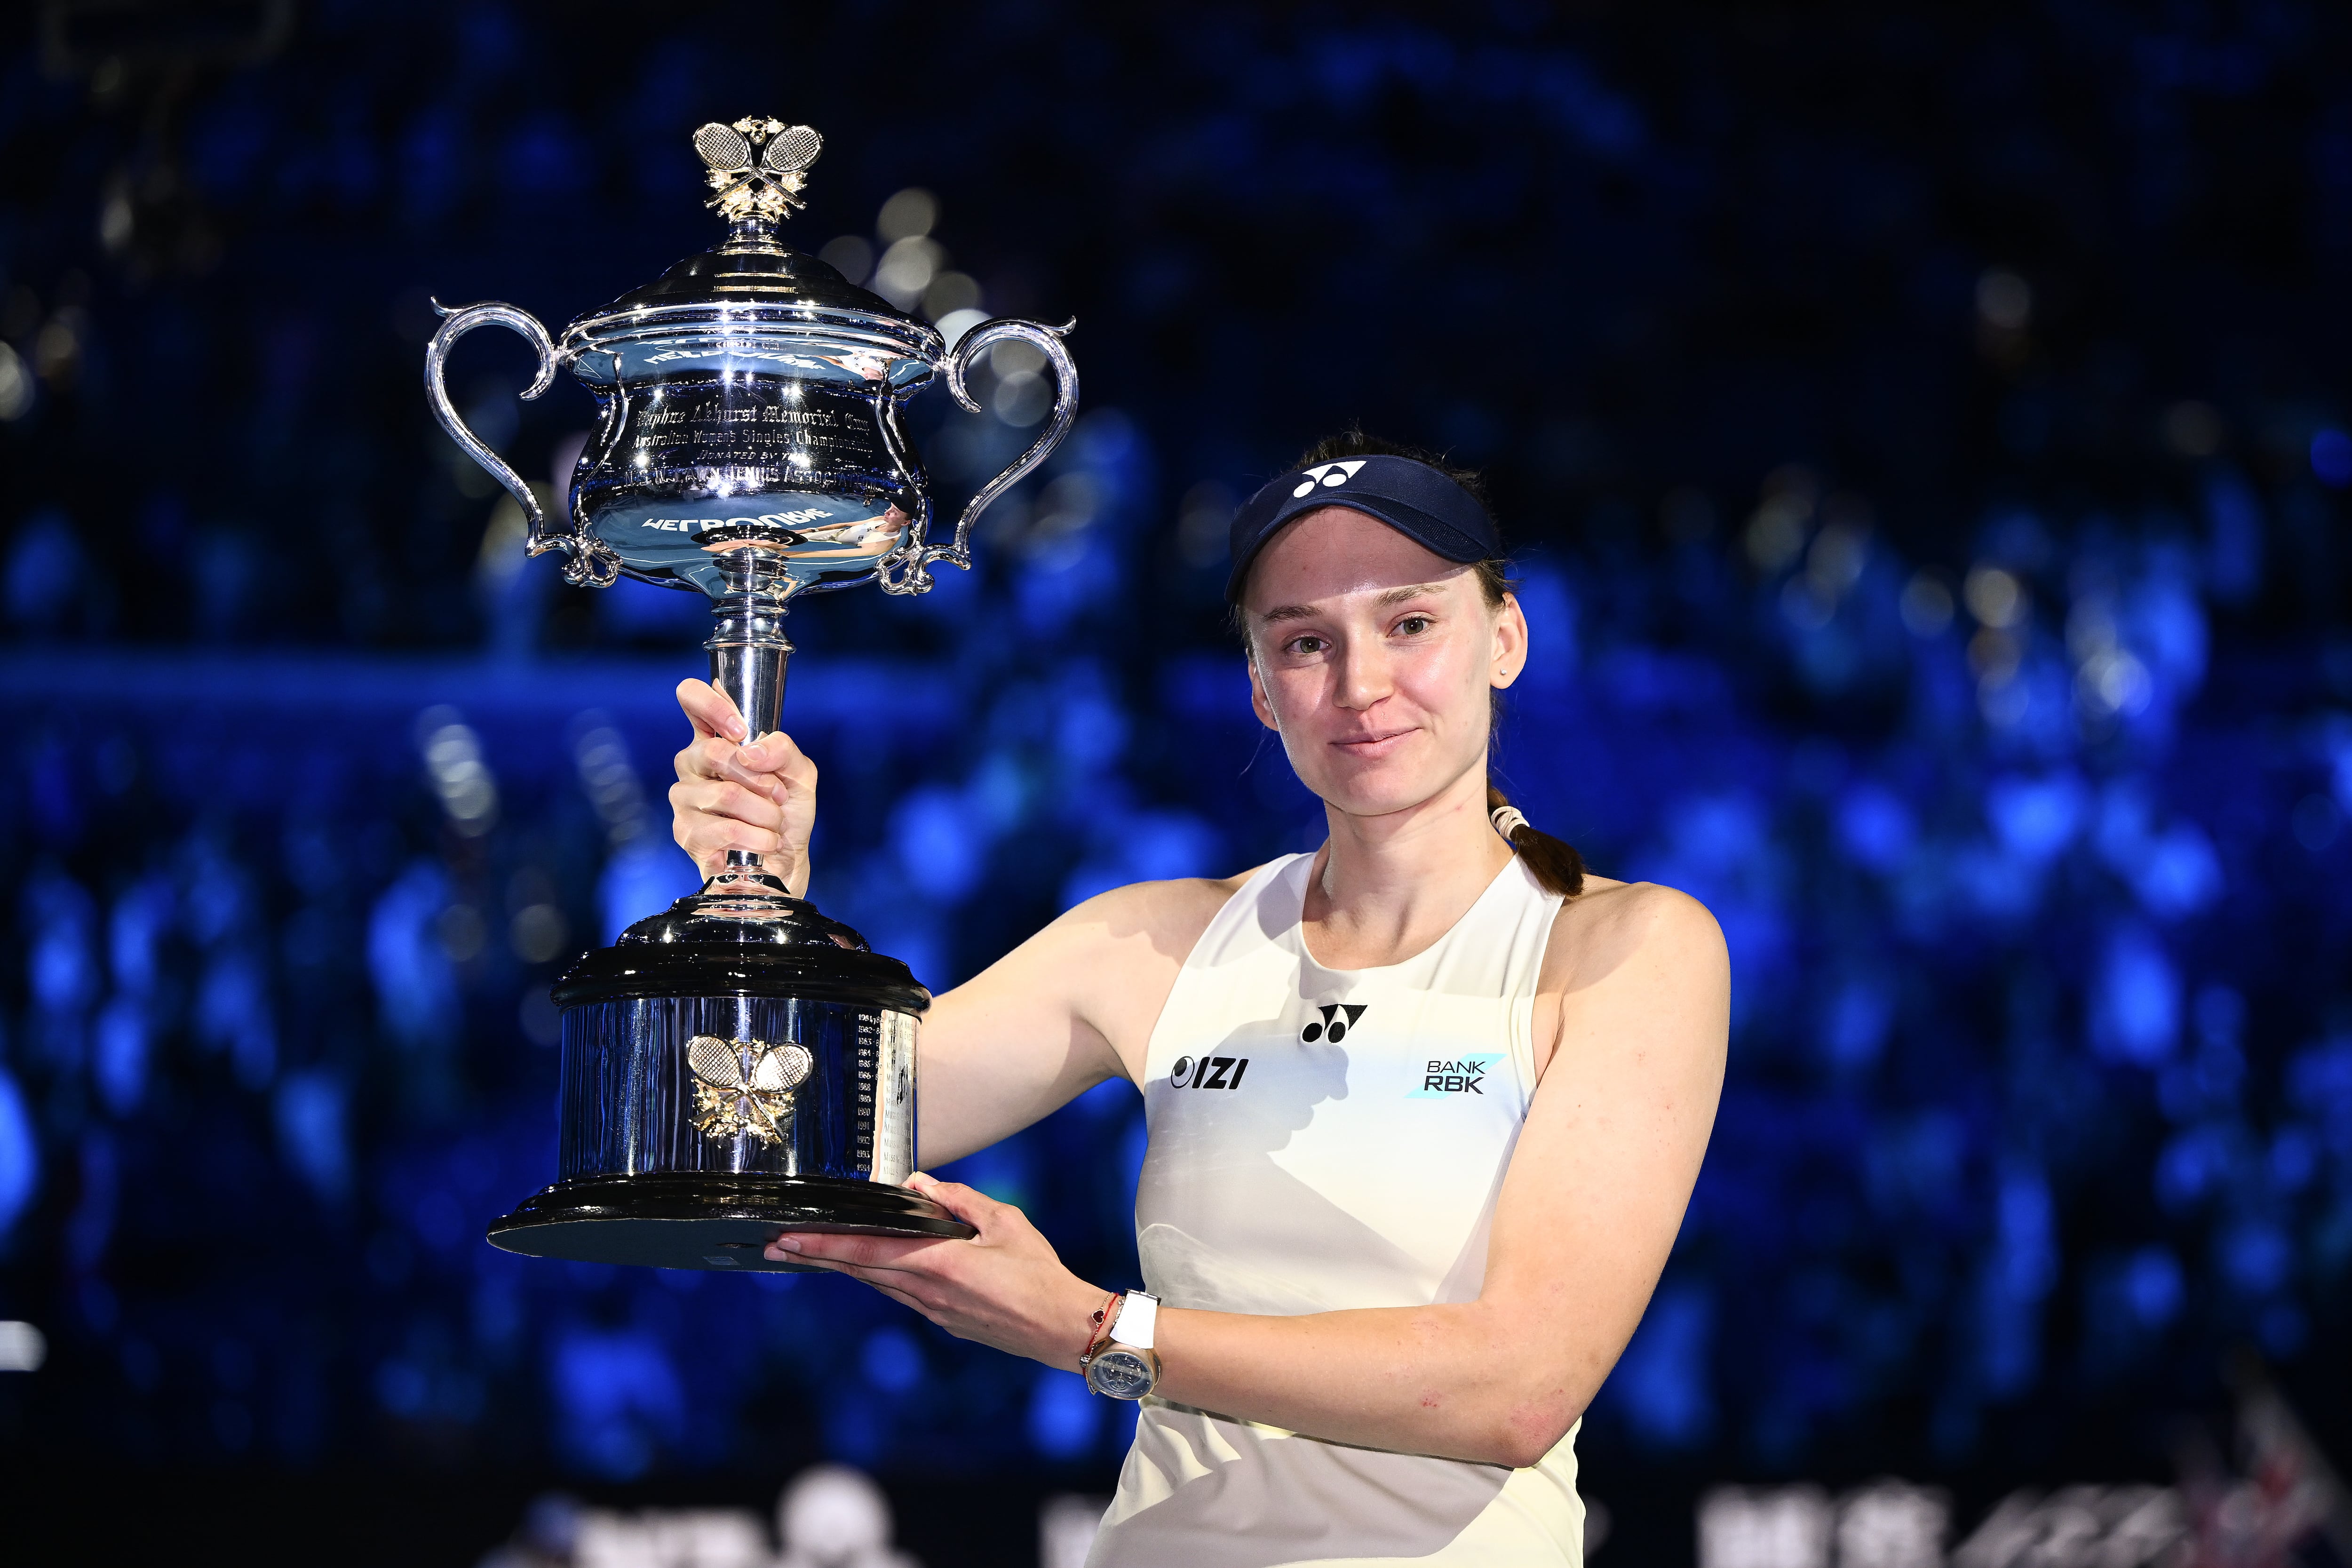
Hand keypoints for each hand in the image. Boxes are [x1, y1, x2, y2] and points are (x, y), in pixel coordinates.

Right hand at [669, 678, 817, 892]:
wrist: (786, 859)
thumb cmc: (786, 810)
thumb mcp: (799, 772)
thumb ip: (782, 749)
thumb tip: (750, 752)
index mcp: (715, 738)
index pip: (691, 698)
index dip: (713, 705)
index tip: (741, 732)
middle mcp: (692, 764)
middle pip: (712, 751)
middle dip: (758, 778)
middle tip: (776, 794)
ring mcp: (684, 798)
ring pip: (724, 794)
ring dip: (764, 812)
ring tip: (773, 823)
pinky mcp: (686, 833)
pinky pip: (725, 828)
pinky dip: (757, 836)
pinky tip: (764, 841)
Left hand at [764, 1174, 1106, 1371]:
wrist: (1061, 1328)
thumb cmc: (1039, 1274)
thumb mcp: (1004, 1222)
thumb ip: (960, 1200)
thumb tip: (920, 1184)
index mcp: (940, 1264)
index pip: (869, 1250)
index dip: (825, 1244)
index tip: (789, 1238)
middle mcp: (928, 1292)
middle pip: (861, 1270)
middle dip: (816, 1256)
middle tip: (776, 1245)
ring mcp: (933, 1311)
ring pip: (877, 1284)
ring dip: (842, 1267)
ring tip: (810, 1254)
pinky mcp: (944, 1320)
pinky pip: (900, 1293)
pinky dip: (876, 1277)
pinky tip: (868, 1267)